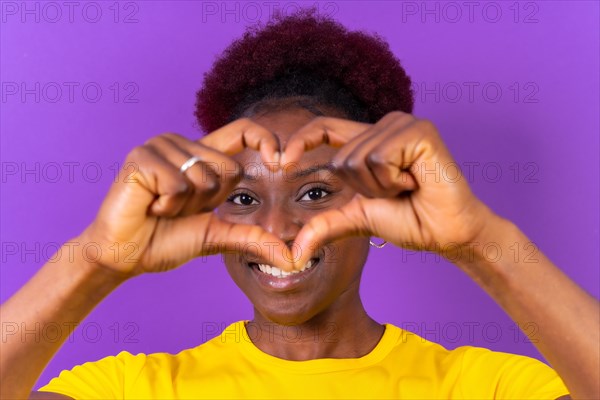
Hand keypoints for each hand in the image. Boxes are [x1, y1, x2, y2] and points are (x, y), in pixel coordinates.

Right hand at [78, 118, 292, 276]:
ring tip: (161, 207)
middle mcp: (183, 143)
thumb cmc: (166, 241)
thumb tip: (292, 260)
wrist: (124, 255)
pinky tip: (149, 205)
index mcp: (203, 156)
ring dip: (186, 205)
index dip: (266, 139)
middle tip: (179, 209)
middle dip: (210, 201)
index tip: (280, 162)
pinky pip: (179, 184)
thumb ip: (253, 238)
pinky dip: (168, 205)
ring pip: (204, 177)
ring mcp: (161, 146)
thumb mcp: (217, 236)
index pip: (243, 131)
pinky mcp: (142, 156)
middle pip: (229, 168)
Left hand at [281, 111, 495, 268]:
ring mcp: (403, 124)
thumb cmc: (410, 220)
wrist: (446, 233)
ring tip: (408, 187)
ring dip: (380, 186)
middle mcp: (385, 125)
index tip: (280, 162)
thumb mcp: (358, 218)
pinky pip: (380, 158)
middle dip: (363, 189)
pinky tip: (416, 181)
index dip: (300, 140)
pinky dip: (393, 180)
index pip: (325, 128)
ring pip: (359, 158)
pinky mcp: (419, 131)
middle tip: (396, 193)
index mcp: (370, 141)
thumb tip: (293, 252)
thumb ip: (325, 225)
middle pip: (342, 157)